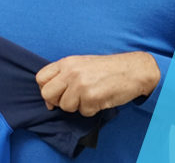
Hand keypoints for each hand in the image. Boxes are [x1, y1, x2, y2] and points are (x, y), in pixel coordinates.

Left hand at [35, 52, 160, 116]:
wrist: (134, 70)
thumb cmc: (108, 69)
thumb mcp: (82, 64)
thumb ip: (64, 76)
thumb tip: (49, 98)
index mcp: (67, 62)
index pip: (40, 78)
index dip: (46, 90)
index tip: (55, 95)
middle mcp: (71, 72)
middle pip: (47, 94)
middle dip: (57, 102)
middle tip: (71, 100)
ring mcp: (80, 85)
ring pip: (65, 106)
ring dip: (78, 106)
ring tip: (90, 96)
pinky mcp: (91, 97)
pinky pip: (83, 112)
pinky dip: (91, 110)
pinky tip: (100, 99)